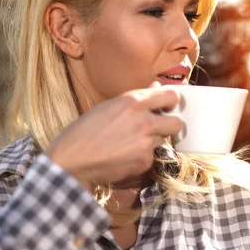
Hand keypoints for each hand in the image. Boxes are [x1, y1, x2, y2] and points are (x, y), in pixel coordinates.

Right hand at [44, 82, 181, 189]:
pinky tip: (123, 156)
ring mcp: (145, 142)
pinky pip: (151, 156)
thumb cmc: (85, 131)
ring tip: (128, 143)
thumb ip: (136, 99)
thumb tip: (156, 88)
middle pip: (176, 123)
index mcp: (133, 101)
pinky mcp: (144, 161)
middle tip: (156, 127)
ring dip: (151, 141)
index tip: (167, 106)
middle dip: (168, 125)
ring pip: (162, 140)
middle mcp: (144, 120)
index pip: (172, 96)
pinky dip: (141, 157)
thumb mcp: (109, 106)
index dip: (171, 102)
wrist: (73, 160)